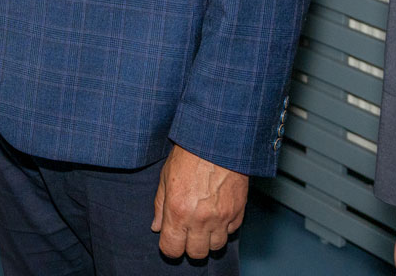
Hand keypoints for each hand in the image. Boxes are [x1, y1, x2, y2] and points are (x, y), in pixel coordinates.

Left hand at [151, 143, 247, 259]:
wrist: (216, 141)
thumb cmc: (188, 155)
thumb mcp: (165, 178)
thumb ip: (160, 206)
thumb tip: (157, 227)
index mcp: (177, 211)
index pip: (172, 249)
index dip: (170, 248)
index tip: (170, 241)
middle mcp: (200, 219)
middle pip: (196, 254)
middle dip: (190, 247)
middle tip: (187, 233)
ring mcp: (222, 218)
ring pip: (216, 246)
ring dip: (208, 239)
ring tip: (203, 223)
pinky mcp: (238, 212)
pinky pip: (231, 231)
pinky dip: (224, 227)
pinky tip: (217, 213)